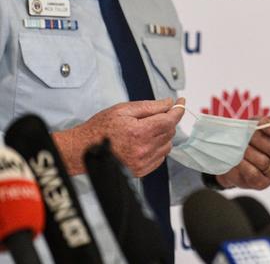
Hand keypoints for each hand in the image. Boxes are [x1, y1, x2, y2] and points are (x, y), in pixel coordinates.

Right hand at [54, 97, 184, 176]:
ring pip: (167, 145)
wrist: (83, 150)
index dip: (178, 110)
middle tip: (158, 114)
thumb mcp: (123, 109)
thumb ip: (150, 107)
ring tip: (148, 129)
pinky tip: (146, 141)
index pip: (170, 120)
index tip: (181, 103)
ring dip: (163, 135)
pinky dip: (158, 148)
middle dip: (167, 120)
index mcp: (139, 132)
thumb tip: (169, 104)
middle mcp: (143, 149)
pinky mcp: (140, 171)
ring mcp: (142, 162)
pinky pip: (160, 158)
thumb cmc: (100, 128)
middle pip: (170, 131)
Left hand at [216, 115, 269, 189]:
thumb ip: (262, 122)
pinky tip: (236, 158)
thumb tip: (269, 121)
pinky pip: (253, 174)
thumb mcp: (255, 128)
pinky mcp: (261, 184)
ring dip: (248, 152)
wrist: (234, 160)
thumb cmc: (248, 141)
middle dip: (257, 139)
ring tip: (237, 146)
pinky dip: (243, 164)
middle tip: (244, 134)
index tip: (260, 122)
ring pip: (264, 162)